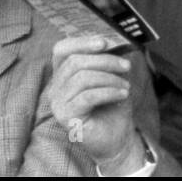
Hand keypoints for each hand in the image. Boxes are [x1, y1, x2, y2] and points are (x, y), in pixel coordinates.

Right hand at [48, 35, 147, 174]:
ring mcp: (58, 103)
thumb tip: (112, 42)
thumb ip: (106, 60)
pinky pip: (87, 96)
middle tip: (126, 66)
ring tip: (125, 87)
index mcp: (62, 75)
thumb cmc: (112, 107)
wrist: (116, 139)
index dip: (81, 42)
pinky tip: (122, 95)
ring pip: (82, 78)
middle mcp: (55, 88)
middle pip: (75, 62)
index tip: (105, 43)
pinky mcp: (66, 116)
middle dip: (105, 61)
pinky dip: (109, 92)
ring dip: (110, 79)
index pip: (62, 50)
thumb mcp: (111, 77)